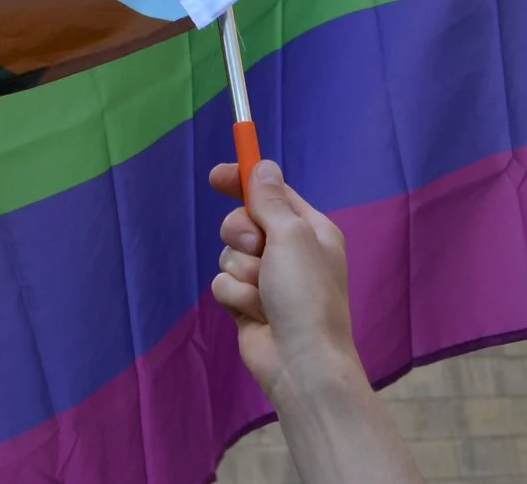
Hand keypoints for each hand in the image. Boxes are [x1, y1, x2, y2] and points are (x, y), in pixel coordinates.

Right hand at [208, 158, 362, 404]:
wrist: (302, 361)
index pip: (271, 192)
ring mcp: (267, 278)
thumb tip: (263, 165)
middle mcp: (288, 251)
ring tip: (264, 294)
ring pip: (229, 253)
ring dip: (242, 272)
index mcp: (309, 230)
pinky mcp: (247, 301)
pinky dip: (236, 296)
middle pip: (242, 221)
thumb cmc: (306, 295)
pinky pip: (224, 282)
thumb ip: (270, 200)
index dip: (243, 180)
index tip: (216, 176)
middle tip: (258, 250)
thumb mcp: (292, 236)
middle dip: (241, 236)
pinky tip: (255, 313)